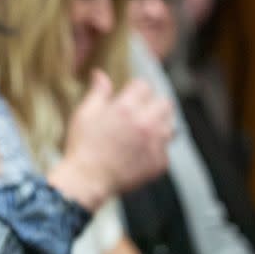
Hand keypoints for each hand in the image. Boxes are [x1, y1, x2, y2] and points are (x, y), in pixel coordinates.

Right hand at [49, 70, 172, 210]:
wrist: (87, 179)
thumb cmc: (83, 146)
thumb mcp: (85, 114)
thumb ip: (98, 92)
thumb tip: (100, 74)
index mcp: (126, 109)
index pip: (144, 86)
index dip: (135, 89)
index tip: (128, 96)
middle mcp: (145, 124)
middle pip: (165, 103)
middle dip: (153, 105)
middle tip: (140, 113)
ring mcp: (155, 144)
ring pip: (171, 126)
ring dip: (159, 125)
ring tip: (142, 132)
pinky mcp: (159, 163)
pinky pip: (166, 149)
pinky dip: (156, 148)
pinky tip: (139, 151)